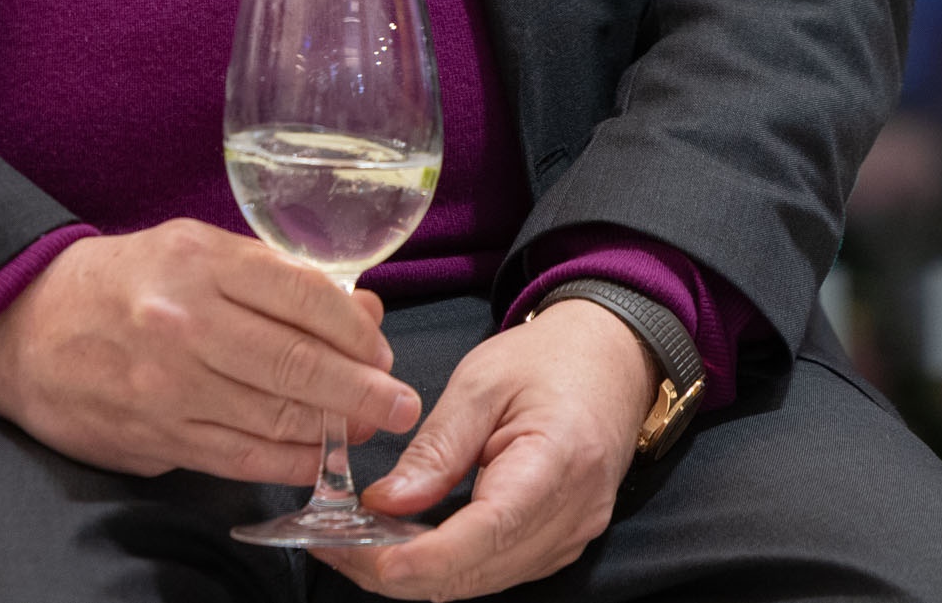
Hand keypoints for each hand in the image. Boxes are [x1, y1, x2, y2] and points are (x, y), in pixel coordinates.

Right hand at [0, 220, 418, 483]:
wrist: (23, 329)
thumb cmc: (120, 282)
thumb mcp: (191, 249)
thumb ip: (272, 278)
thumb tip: (358, 311)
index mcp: (198, 261)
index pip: (305, 296)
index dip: (356, 330)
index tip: (381, 349)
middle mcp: (185, 322)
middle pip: (300, 365)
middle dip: (365, 391)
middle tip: (402, 404)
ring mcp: (169, 387)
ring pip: (276, 419)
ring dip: (334, 431)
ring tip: (366, 430)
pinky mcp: (156, 437)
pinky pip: (241, 458)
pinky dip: (289, 463)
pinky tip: (317, 459)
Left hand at [328, 298, 658, 599]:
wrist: (611, 362)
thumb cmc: (548, 361)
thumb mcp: (481, 382)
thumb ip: (436, 448)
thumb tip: (386, 504)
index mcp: (558, 462)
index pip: (486, 533)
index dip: (421, 557)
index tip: (361, 554)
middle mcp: (572, 515)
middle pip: (476, 572)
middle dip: (397, 570)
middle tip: (330, 543)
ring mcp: (571, 537)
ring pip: (481, 581)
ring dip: (416, 573)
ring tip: (355, 541)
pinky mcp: (558, 543)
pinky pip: (494, 570)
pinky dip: (445, 565)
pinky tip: (404, 542)